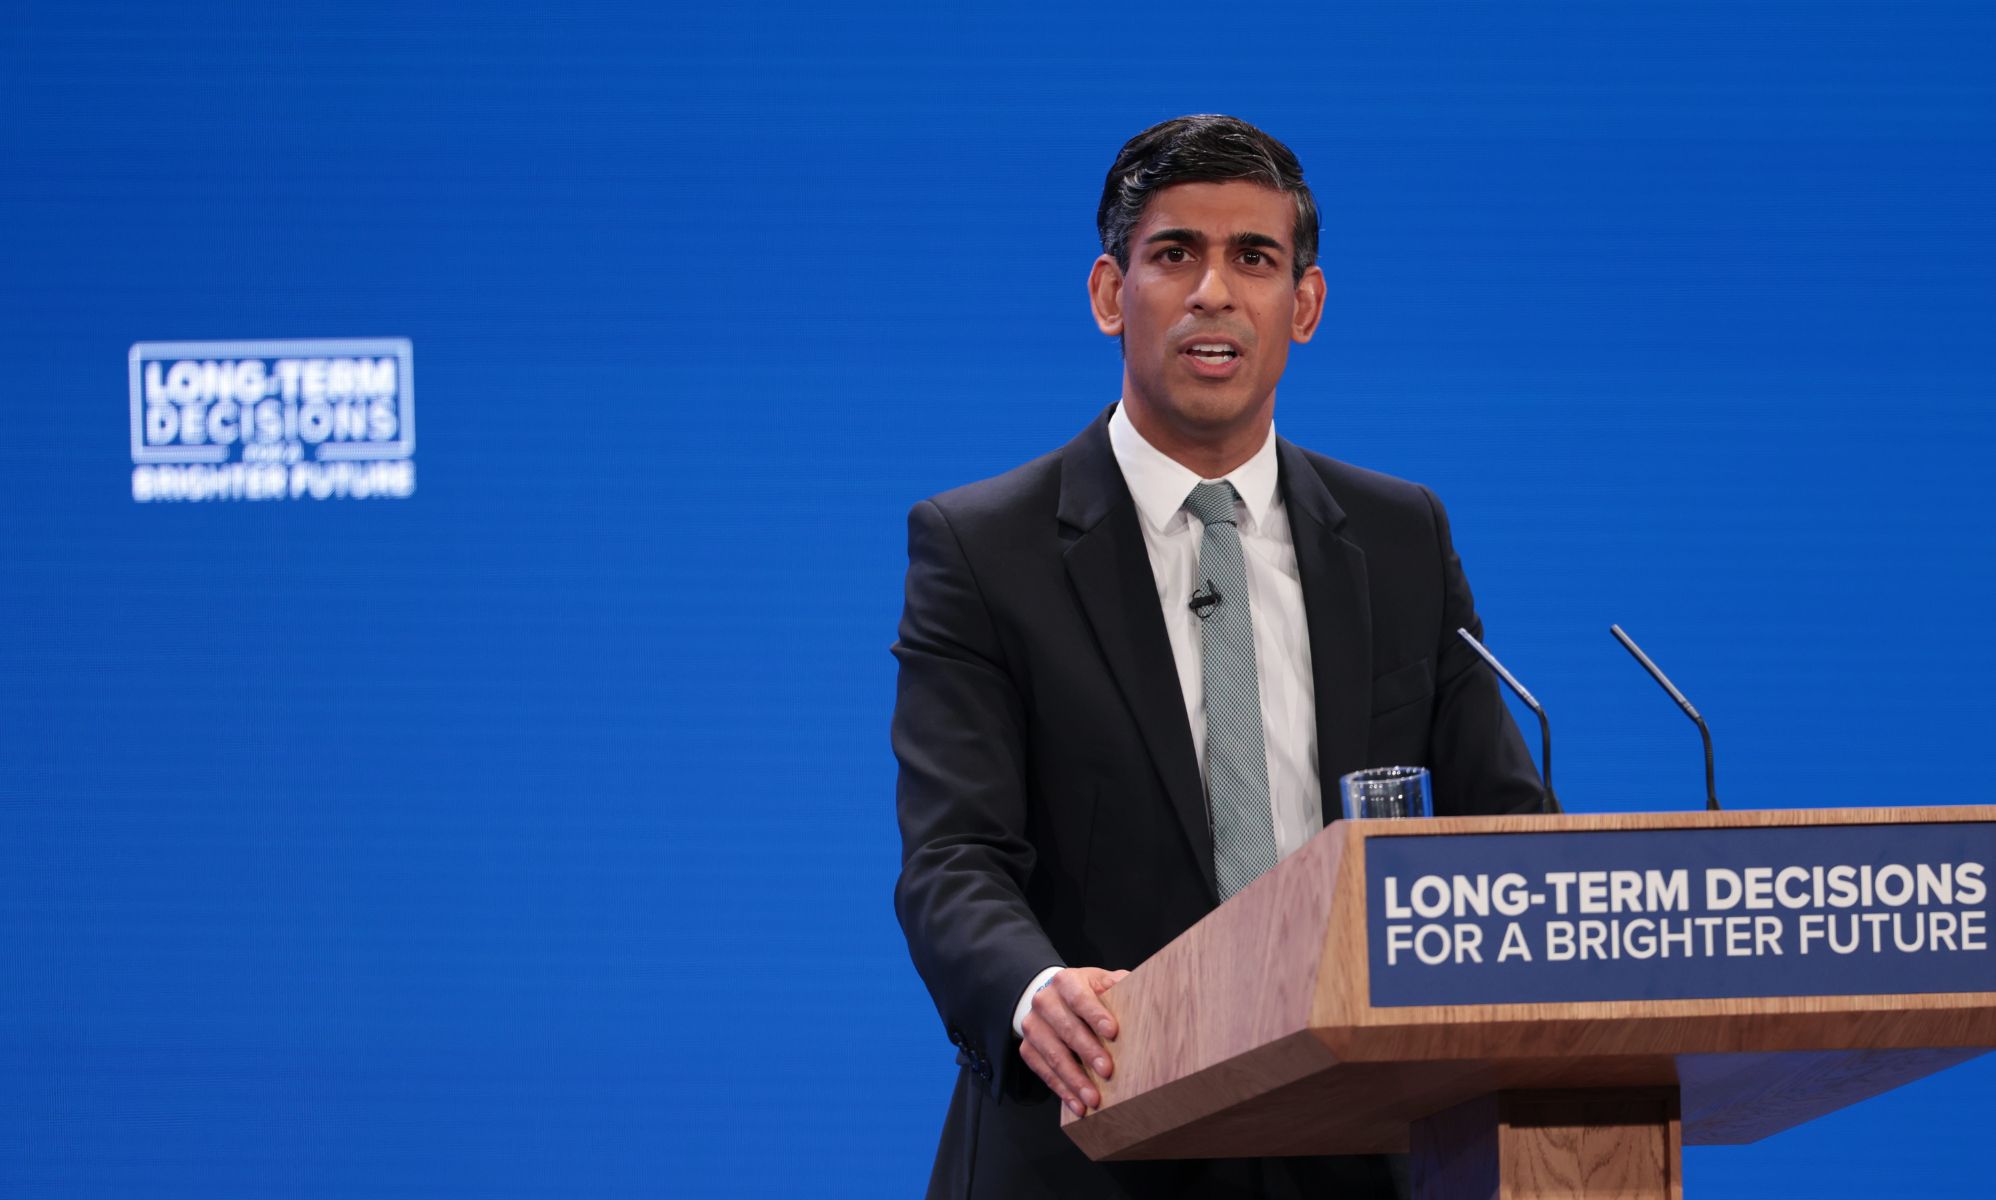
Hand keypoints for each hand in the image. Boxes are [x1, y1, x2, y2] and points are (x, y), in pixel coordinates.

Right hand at [1018, 966, 1130, 1116]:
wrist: (1053, 1000)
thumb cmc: (1085, 994)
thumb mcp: (1101, 983)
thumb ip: (1118, 985)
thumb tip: (1140, 991)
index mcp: (1065, 982)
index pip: (1079, 997)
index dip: (1095, 1015)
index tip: (1112, 1032)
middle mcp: (1044, 1001)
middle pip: (1066, 1029)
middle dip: (1088, 1052)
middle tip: (1107, 1071)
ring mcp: (1033, 1026)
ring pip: (1053, 1055)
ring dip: (1075, 1079)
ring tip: (1093, 1098)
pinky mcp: (1027, 1048)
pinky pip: (1044, 1072)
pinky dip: (1062, 1090)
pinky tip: (1078, 1104)